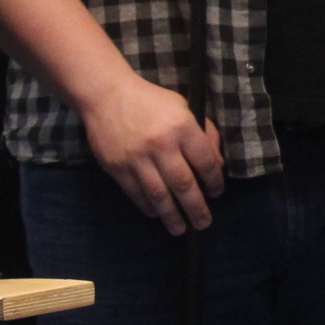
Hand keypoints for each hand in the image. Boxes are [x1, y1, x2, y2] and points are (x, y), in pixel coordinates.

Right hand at [82, 73, 224, 233]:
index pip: (205, 162)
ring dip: (172, 215)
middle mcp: (161, 145)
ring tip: (181, 229)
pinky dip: (148, 206)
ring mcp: (136, 158)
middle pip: (183, 184)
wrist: (106, 95)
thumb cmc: (151, 101)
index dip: (214, 181)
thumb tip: (218, 165)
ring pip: (159, 194)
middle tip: (204, 223)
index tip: (217, 193)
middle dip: (196, 207)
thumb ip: (203, 134)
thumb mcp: (184, 107)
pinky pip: (136, 193)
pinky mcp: (116, 167)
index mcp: (182, 127)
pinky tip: (157, 214)